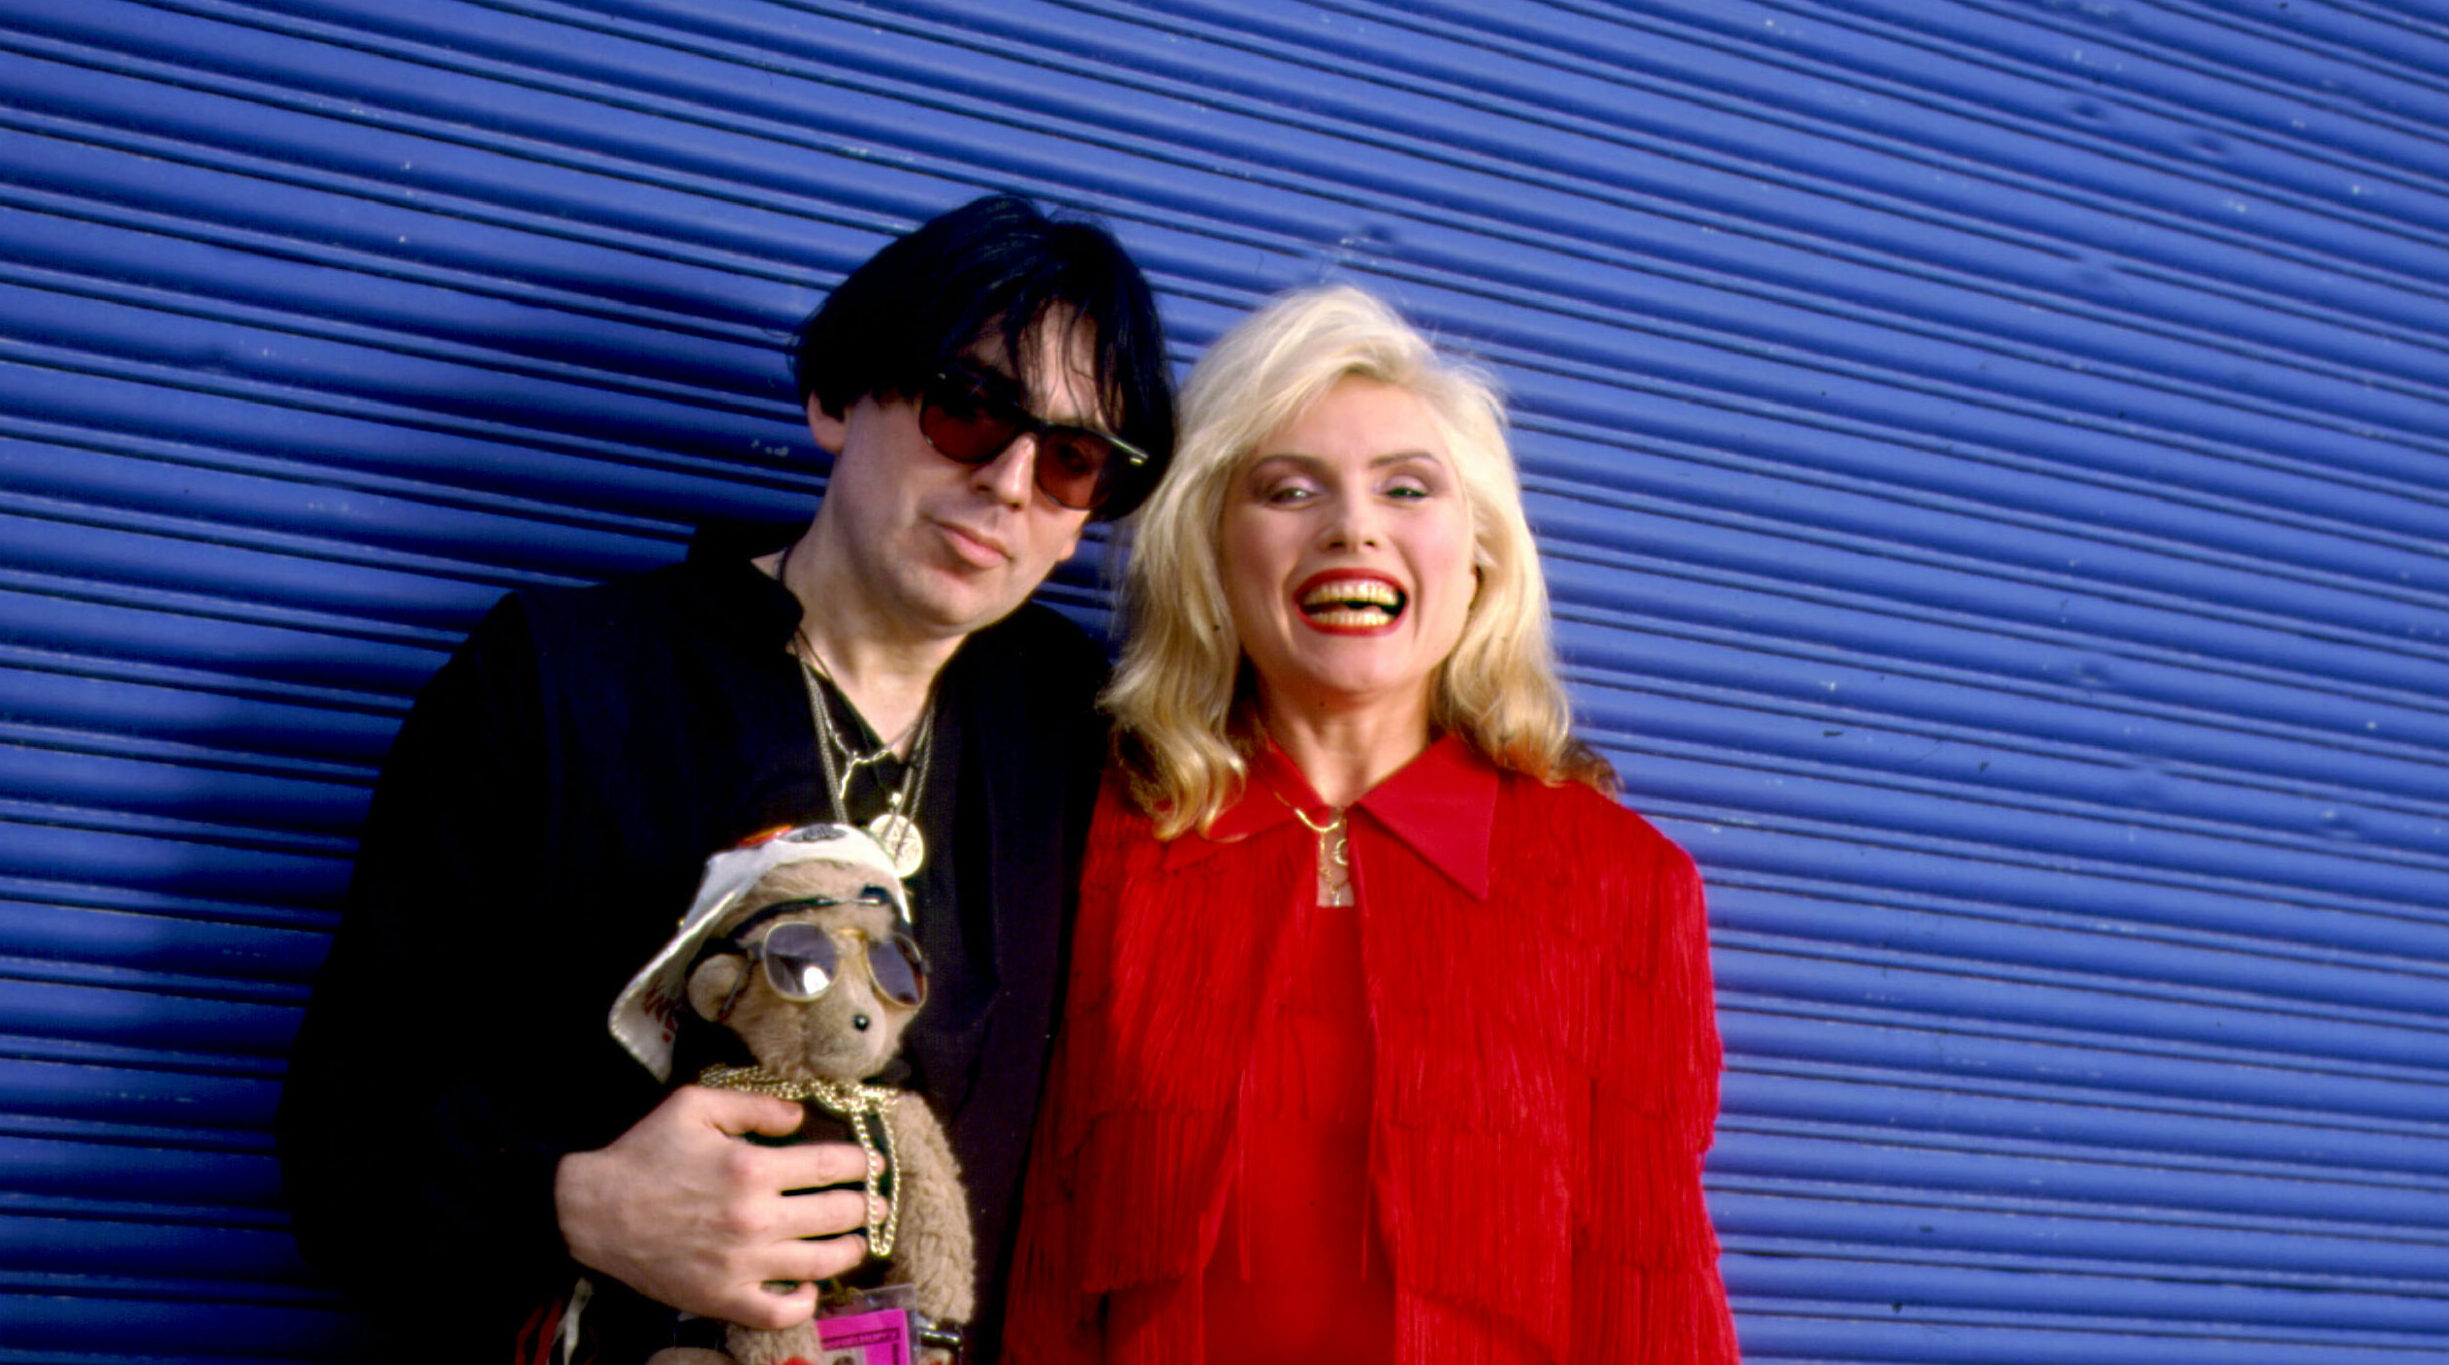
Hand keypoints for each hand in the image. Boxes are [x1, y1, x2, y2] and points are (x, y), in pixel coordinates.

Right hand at [555, 1085, 877, 1328]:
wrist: (592, 1211)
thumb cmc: (644, 1154)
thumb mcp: (696, 1106)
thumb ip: (756, 1105)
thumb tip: (800, 1117)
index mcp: (752, 1167)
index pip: (832, 1166)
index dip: (861, 1163)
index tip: (870, 1163)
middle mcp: (756, 1218)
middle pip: (838, 1214)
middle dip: (865, 1205)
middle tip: (874, 1202)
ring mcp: (743, 1263)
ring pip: (823, 1263)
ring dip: (850, 1250)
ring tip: (857, 1240)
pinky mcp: (725, 1298)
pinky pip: (782, 1311)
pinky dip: (806, 1301)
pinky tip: (811, 1286)